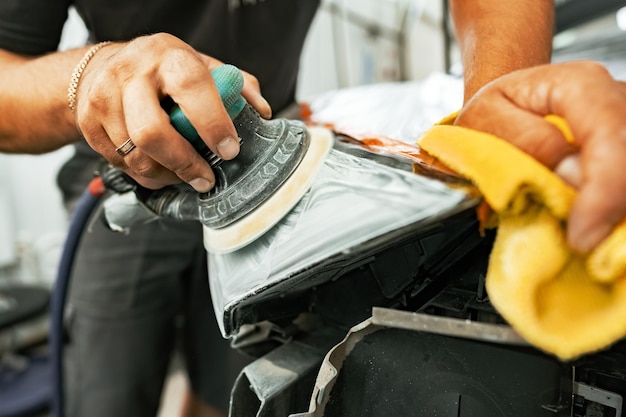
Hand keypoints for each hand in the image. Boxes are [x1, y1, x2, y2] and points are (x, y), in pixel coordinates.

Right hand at [73, 33, 271, 192]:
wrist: (105, 67)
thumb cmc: (162, 70)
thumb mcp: (201, 66)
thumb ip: (236, 86)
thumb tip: (262, 112)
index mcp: (168, 57)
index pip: (192, 88)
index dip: (213, 124)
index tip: (229, 150)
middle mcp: (131, 74)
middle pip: (152, 132)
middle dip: (184, 164)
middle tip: (205, 179)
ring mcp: (104, 99)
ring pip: (135, 156)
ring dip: (166, 175)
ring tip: (185, 175)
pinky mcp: (89, 123)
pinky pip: (121, 164)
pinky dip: (146, 175)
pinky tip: (160, 168)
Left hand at [455, 61, 625, 252]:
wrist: (506, 106)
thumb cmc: (494, 112)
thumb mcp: (487, 121)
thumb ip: (528, 143)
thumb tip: (571, 174)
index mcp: (579, 85)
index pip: (609, 132)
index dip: (604, 189)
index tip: (582, 234)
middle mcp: (616, 98)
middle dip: (612, 205)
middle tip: (579, 241)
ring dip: (615, 208)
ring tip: (581, 230)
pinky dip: (613, 208)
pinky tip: (592, 223)